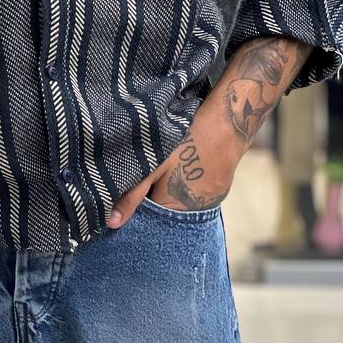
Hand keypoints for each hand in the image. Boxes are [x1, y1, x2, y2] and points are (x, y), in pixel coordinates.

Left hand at [106, 35, 309, 229]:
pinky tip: (185, 171)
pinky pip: (198, 196)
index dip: (139, 211)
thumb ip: (132, 196)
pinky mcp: (220, 191)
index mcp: (174, 210)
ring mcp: (210, 202)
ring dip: (173, 194)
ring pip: (183, 205)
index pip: (150, 221)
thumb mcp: (153, 165)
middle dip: (156, 203)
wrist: (230, 120)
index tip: (132, 197)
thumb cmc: (188, 140)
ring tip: (170, 173)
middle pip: (167, 216)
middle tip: (151, 179)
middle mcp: (195, 213)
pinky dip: (189, 188)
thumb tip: (111, 223)